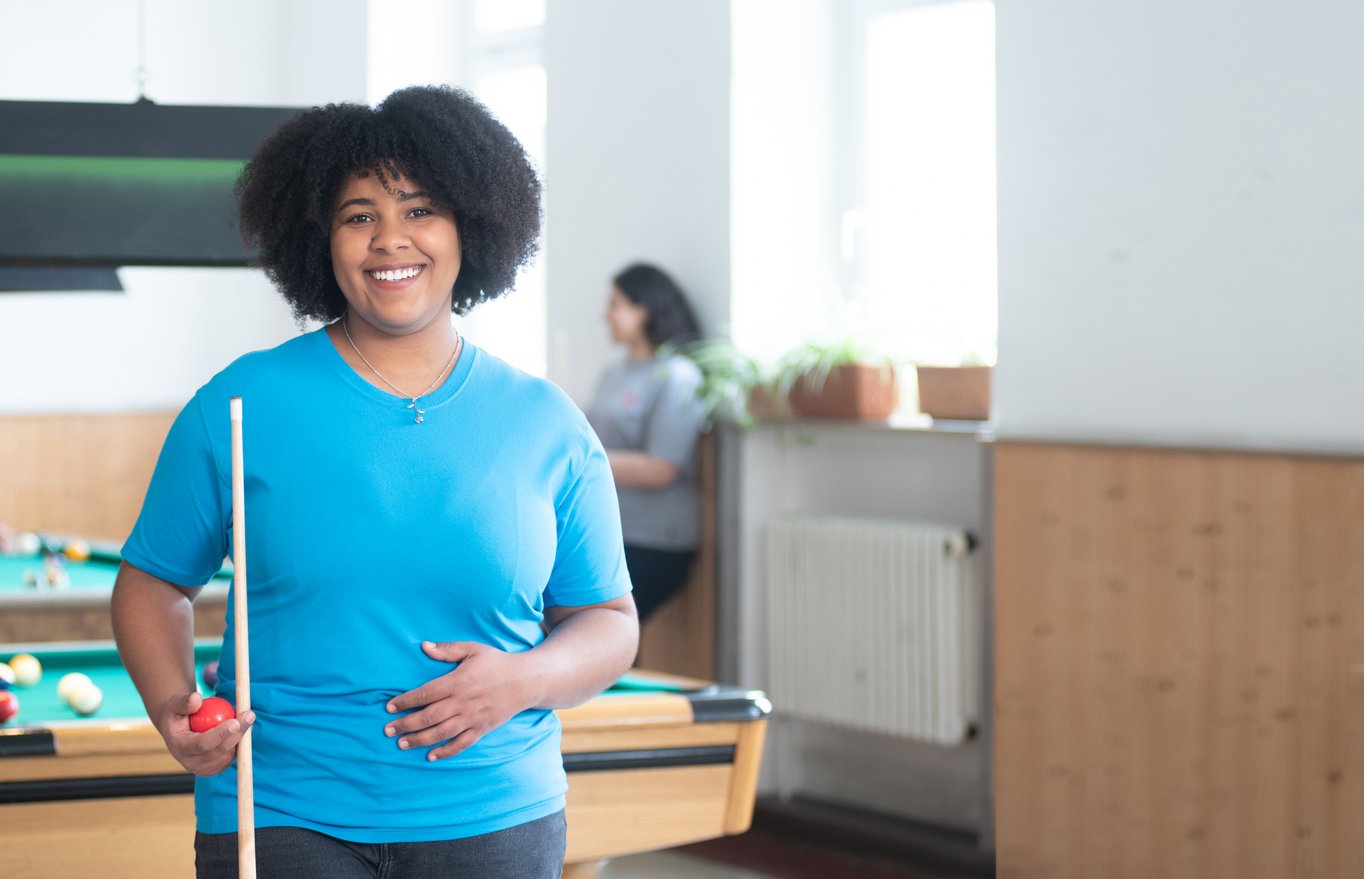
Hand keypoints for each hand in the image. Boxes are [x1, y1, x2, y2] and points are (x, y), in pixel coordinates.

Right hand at [156, 691, 253, 776]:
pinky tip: (244, 727)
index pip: (202, 744)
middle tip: (249, 715)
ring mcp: (203, 769)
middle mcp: (190, 763)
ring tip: (247, 718)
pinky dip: (239, 744)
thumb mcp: (176, 705)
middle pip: (219, 752)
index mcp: (180, 747)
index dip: (220, 734)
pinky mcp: (214, 769)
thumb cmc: (178, 714)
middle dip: (237, 734)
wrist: (177, 733)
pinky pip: (231, 758)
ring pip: (228, 756)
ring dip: (241, 738)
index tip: (235, 721)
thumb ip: (185, 702)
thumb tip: (197, 698)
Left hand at [384, 641, 536, 761]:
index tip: (389, 707)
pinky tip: (431, 756)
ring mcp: (473, 718)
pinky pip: (461, 743)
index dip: (405, 701)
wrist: (526, 681)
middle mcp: (463, 702)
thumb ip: (448, 649)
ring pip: (441, 732)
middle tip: (387, 730)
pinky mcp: (482, 728)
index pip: (425, 693)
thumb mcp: (473, 649)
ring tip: (402, 744)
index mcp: (458, 681)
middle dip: (406, 724)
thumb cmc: (497, 662)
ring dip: (419, 740)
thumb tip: (423, 646)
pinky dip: (446, 751)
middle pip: (428, 716)